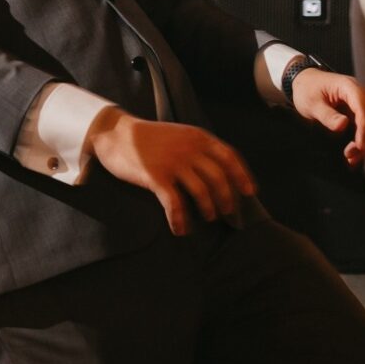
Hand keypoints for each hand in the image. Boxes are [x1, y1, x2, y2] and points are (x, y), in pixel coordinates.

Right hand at [85, 114, 255, 236]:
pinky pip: (174, 203)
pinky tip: (180, 229)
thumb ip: (198, 147)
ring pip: (201, 191)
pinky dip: (179, 219)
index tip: (249, 192)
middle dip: (226, 197)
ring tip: (208, 218)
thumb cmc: (148, 138)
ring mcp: (172, 162)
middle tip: (227, 211)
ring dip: (208, 208)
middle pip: (218, 177)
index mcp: (197, 137)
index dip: (242, 176)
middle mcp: (189, 148)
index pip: (229, 156)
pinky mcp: (155, 176)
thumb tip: (218, 170)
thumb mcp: (180, 134)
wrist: (115, 133)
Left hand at [291, 69, 364, 166]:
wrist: (306, 81)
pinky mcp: (361, 111)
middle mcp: (362, 94)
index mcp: (349, 88)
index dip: (364, 131)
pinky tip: (356, 153)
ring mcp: (363, 103)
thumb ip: (327, 115)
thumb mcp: (312, 104)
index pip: (363, 111)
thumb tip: (343, 125)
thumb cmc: (308, 90)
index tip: (359, 147)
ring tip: (352, 157)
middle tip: (351, 156)